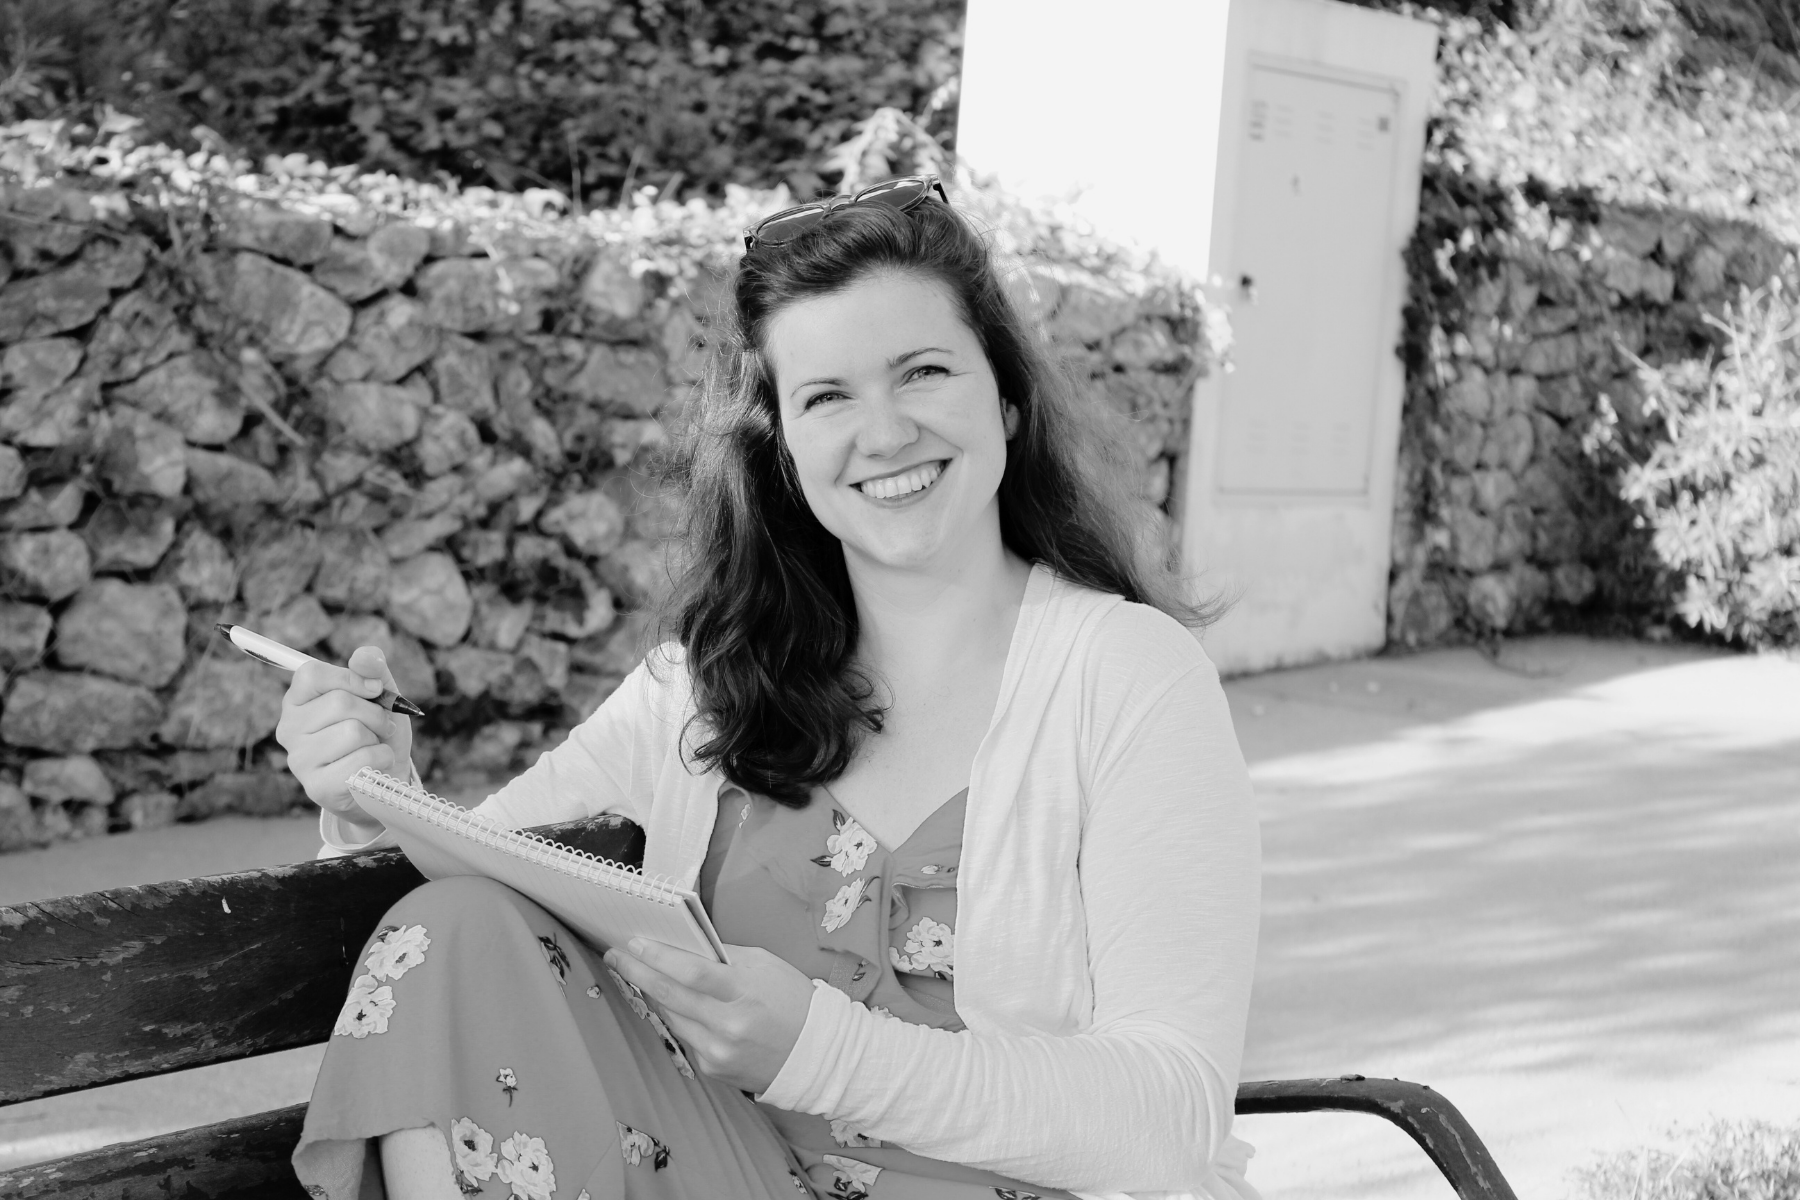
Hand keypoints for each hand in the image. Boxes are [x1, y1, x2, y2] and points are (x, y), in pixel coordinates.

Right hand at [275, 645, 413, 835]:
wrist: (385, 781)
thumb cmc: (377, 733)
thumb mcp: (379, 697)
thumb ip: (372, 670)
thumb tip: (366, 655)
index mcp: (297, 700)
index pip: (312, 674)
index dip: (351, 678)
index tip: (374, 690)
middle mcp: (288, 728)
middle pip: (340, 702)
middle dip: (374, 713)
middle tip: (380, 726)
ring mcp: (299, 760)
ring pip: (353, 732)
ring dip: (378, 738)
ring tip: (373, 746)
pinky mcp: (317, 787)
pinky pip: (362, 759)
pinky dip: (381, 759)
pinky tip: (374, 768)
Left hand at [604, 938, 815, 1094]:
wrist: (817, 1053)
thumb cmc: (793, 1000)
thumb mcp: (765, 965)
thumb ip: (724, 956)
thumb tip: (684, 947)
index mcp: (744, 992)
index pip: (692, 972)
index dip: (659, 956)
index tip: (635, 943)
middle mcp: (728, 1025)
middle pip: (670, 995)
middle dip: (637, 972)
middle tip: (617, 956)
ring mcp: (717, 1051)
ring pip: (671, 1016)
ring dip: (654, 993)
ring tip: (640, 973)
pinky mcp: (712, 1068)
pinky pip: (685, 1036)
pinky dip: (679, 1016)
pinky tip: (678, 1005)